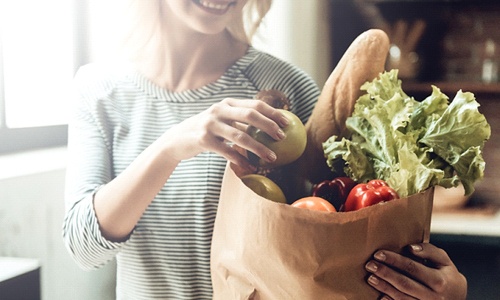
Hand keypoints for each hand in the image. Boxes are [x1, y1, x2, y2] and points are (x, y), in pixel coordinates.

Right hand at [160, 98, 287, 169]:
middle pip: (250, 115)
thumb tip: (270, 127)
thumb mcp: (222, 120)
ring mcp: (210, 124)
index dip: (273, 113)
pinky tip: (251, 167)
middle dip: (269, 126)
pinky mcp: (203, 140)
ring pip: (240, 136)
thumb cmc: (207, 131)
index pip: (255, 104)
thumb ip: (240, 120)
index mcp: (227, 103)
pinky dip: (240, 160)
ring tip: (272, 158)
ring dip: (259, 148)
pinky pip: (227, 151)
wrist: (177, 140)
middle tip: (282, 138)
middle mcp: (219, 110)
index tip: (288, 123)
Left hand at [365, 243, 466, 299]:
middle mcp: (433, 296)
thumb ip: (429, 251)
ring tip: (370, 278)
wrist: (456, 299)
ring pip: (401, 297)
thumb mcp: (444, 261)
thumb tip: (411, 247)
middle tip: (370, 265)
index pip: (413, 268)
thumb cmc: (447, 276)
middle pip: (404, 284)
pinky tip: (380, 295)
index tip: (379, 254)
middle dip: (385, 273)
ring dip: (384, 287)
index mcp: (440, 281)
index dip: (394, 260)